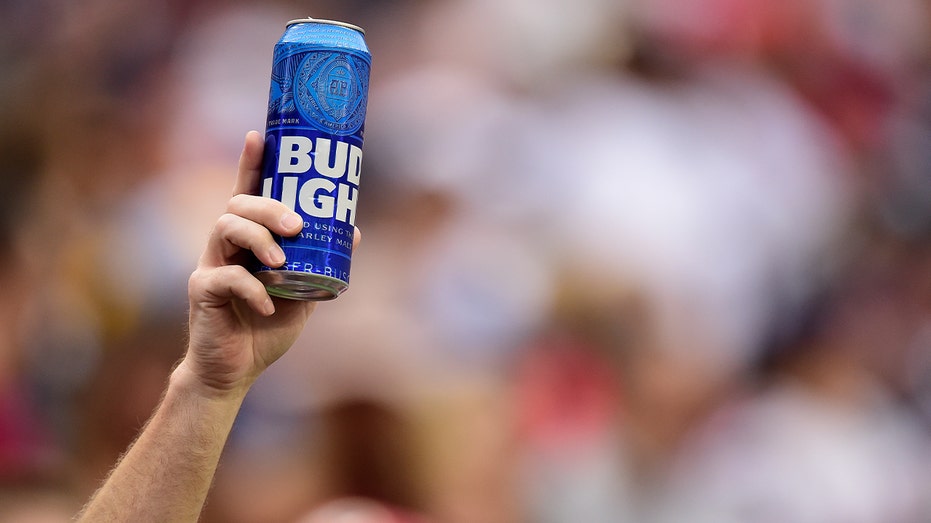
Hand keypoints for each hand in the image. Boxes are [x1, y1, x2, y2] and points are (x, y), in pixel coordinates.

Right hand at [180, 130, 358, 396]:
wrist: (236, 370)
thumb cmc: (267, 328)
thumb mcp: (303, 293)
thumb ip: (319, 263)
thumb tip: (352, 231)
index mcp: (249, 240)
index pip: (247, 191)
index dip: (252, 162)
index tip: (259, 134)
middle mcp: (225, 245)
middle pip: (238, 205)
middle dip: (268, 207)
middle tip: (296, 225)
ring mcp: (211, 265)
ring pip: (224, 228)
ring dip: (258, 239)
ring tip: (281, 261)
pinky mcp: (202, 292)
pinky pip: (224, 278)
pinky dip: (251, 289)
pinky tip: (269, 306)